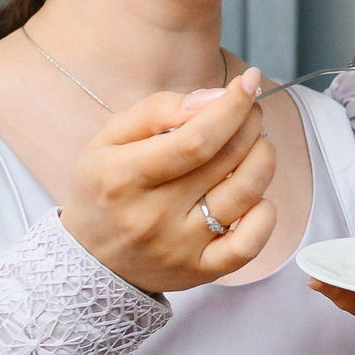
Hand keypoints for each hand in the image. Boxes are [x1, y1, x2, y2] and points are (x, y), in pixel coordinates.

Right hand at [60, 69, 278, 294]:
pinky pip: (250, 244)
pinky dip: (266, 214)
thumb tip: (214, 98)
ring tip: (255, 144)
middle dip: (250, 123)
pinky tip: (256, 196)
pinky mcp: (200, 271)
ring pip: (245, 194)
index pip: (196, 139)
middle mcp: (153, 216)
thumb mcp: (110, 138)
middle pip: (226, 160)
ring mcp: (180, 247)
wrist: (89, 259)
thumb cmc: (105, 187)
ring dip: (263, 158)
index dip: (231, 107)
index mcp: (125, 177)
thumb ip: (158, 110)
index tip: (247, 83)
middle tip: (249, 111)